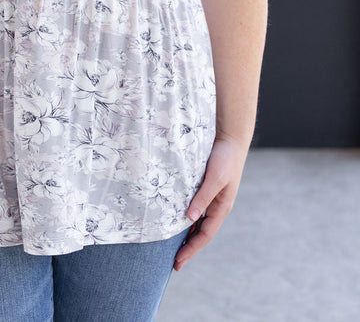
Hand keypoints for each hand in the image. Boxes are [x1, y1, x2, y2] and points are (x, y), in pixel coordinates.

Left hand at [173, 135, 248, 270]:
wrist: (230, 139)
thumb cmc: (225, 158)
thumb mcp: (214, 178)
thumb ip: (203, 197)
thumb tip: (190, 218)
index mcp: (221, 207)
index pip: (204, 235)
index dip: (191, 249)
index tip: (178, 262)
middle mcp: (217, 206)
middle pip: (201, 233)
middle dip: (189, 248)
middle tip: (174, 263)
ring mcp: (212, 199)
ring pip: (198, 223)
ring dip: (187, 236)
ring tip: (173, 248)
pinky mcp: (205, 189)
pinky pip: (195, 210)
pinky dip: (187, 220)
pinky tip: (177, 222)